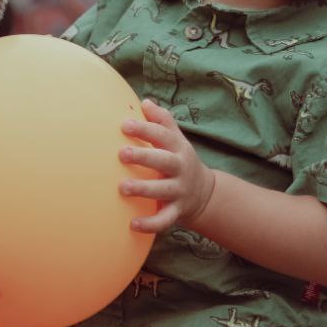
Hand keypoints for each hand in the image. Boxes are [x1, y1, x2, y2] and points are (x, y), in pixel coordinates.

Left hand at [120, 99, 215, 233]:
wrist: (205, 193)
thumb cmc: (179, 159)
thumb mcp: (175, 139)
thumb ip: (161, 120)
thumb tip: (144, 102)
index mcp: (177, 148)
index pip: (162, 135)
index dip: (145, 129)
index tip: (124, 124)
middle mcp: (180, 168)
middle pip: (164, 161)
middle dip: (144, 157)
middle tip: (121, 154)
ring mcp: (180, 190)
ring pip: (163, 191)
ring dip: (143, 189)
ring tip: (122, 187)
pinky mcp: (177, 211)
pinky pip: (165, 219)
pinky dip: (150, 224)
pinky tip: (132, 224)